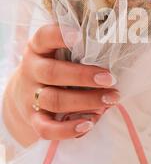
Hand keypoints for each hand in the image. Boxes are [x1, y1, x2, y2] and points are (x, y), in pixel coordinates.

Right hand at [4, 24, 118, 144]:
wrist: (22, 95)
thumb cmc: (54, 67)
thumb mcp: (57, 53)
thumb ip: (78, 50)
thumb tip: (115, 54)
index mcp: (38, 48)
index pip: (43, 37)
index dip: (59, 35)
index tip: (80, 34)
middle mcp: (31, 70)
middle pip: (52, 73)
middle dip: (83, 76)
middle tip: (110, 78)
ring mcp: (30, 96)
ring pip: (54, 100)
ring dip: (85, 101)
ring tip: (110, 100)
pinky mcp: (33, 119)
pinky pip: (46, 128)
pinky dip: (68, 129)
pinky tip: (88, 124)